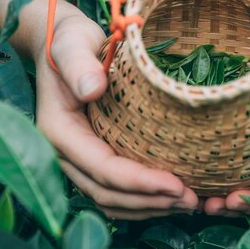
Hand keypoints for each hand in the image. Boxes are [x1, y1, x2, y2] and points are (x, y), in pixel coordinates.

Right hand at [35, 12, 198, 219]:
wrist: (62, 43)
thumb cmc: (69, 42)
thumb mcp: (72, 46)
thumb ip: (79, 67)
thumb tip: (93, 89)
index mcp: (58, 132)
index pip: (102, 168)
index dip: (139, 182)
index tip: (176, 184)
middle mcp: (64, 153)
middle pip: (107, 192)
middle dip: (149, 201)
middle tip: (191, 200)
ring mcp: (77, 159)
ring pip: (110, 198)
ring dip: (148, 206)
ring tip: (188, 203)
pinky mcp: (91, 156)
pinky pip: (113, 189)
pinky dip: (141, 199)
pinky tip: (169, 196)